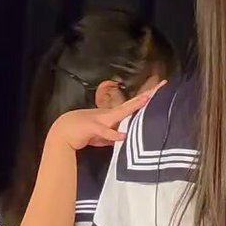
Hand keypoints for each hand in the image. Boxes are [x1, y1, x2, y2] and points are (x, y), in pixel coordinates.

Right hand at [49, 82, 166, 150]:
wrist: (63, 132)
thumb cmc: (84, 132)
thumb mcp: (104, 136)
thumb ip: (116, 136)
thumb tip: (127, 138)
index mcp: (114, 115)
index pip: (134, 105)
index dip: (148, 98)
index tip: (162, 89)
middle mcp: (110, 114)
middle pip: (132, 103)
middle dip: (147, 96)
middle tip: (162, 87)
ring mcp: (102, 120)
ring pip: (121, 113)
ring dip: (133, 108)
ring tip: (147, 101)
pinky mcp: (93, 128)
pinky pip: (105, 132)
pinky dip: (114, 134)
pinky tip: (123, 136)